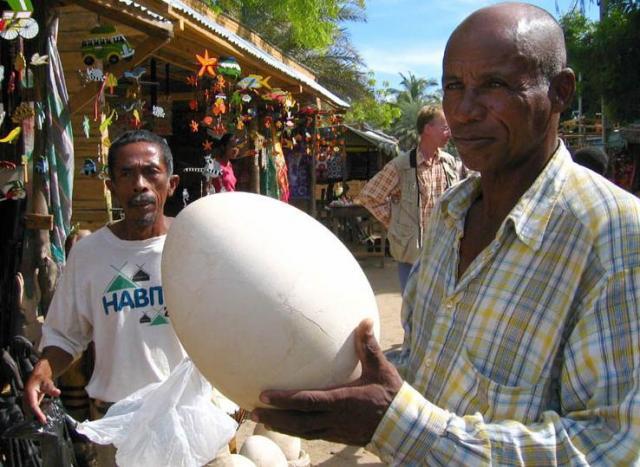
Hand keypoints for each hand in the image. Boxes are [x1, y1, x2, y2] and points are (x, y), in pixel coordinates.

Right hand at [24, 359, 60, 423]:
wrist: (39, 376)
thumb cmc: (43, 379)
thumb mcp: (48, 382)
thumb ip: (52, 388)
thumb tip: (58, 393)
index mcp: (29, 393)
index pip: (33, 406)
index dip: (38, 414)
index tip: (43, 420)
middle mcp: (26, 399)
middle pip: (30, 411)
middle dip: (36, 418)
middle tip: (44, 424)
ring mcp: (27, 401)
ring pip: (30, 412)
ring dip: (36, 417)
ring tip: (43, 424)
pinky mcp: (30, 403)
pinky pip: (33, 410)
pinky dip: (37, 415)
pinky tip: (43, 419)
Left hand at [251, 319, 402, 445]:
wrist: (403, 427)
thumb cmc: (391, 395)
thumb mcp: (381, 369)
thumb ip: (369, 346)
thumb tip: (365, 320)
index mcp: (341, 401)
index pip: (306, 401)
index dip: (284, 400)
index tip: (264, 395)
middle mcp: (334, 418)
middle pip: (297, 422)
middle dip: (274, 417)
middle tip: (252, 410)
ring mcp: (335, 430)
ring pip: (302, 431)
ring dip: (280, 426)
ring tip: (261, 419)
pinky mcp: (338, 437)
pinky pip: (311, 435)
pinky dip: (296, 431)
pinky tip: (286, 425)